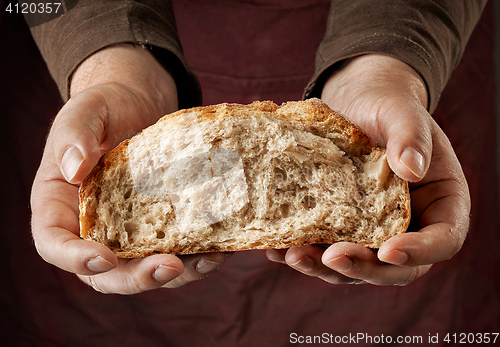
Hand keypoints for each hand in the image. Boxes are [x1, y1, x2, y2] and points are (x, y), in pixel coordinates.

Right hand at [30, 44, 228, 293]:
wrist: (139, 104)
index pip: (55, 244)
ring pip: (145, 268)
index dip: (75, 259)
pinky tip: (220, 246)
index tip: (104, 257)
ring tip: (207, 259)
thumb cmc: (105, 107)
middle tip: (170, 266)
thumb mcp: (86, 110)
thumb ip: (74, 134)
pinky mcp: (160, 226)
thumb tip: (73, 168)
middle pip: (105, 272)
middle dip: (136, 277)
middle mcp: (93, 227)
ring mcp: (128, 231)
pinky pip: (175, 251)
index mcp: (60, 205)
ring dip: (177, 274)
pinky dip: (197, 255)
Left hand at [267, 54, 470, 284]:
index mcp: (440, 204)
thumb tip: (411, 169)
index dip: (420, 252)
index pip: (443, 239)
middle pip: (394, 266)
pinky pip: (323, 249)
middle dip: (363, 268)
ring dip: (324, 267)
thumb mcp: (402, 112)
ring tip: (293, 256)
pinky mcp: (339, 228)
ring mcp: (371, 231)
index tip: (388, 250)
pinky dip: (300, 251)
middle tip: (332, 258)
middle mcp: (408, 226)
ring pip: (355, 265)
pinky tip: (274, 248)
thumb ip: (411, 136)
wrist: (355, 103)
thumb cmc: (386, 106)